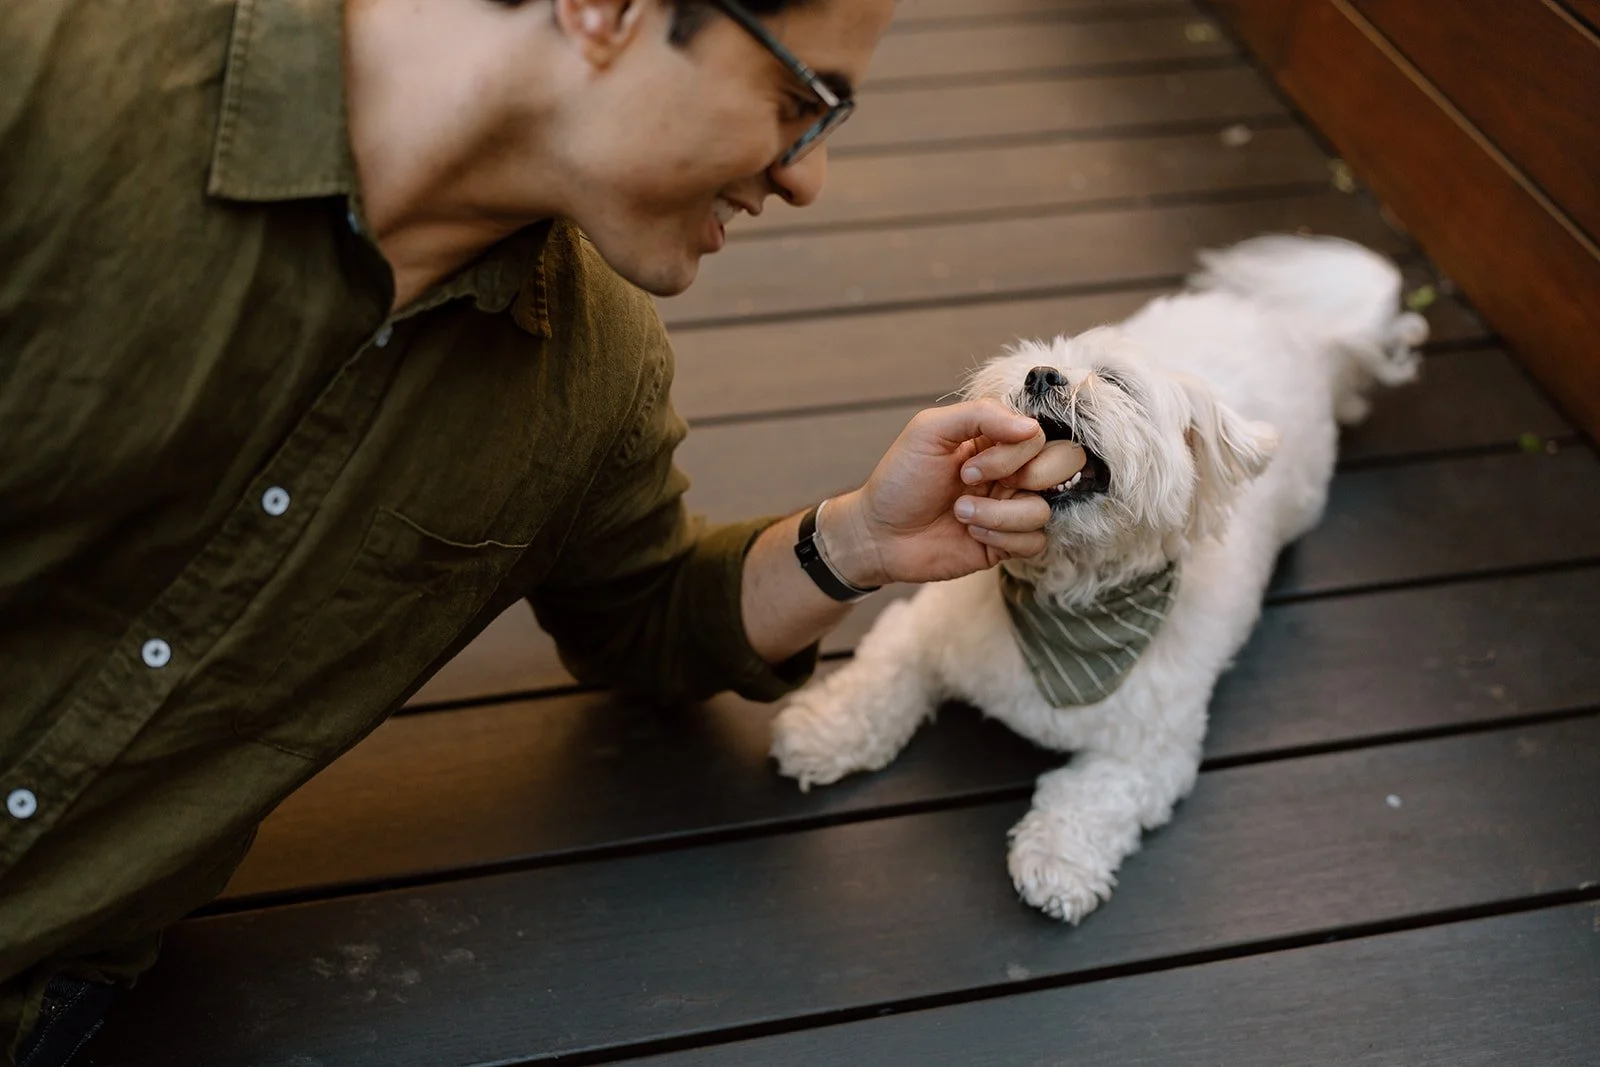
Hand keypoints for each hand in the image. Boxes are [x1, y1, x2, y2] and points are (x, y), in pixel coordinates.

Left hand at [820, 400, 1086, 585]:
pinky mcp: (1006, 544)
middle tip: (973, 482)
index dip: (1014, 450)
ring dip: (998, 514)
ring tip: (960, 514)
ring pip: (1044, 509)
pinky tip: (971, 534)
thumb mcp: (929, 430)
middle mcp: (1011, 472)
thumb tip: (1032, 427)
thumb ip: (981, 414)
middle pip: (1065, 464)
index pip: (1040, 434)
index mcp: (997, 440)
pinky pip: (1035, 542)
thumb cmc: (899, 479)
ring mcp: (1011, 508)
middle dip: (1026, 475)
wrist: (878, 534)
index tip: (967, 465)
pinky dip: (1003, 537)